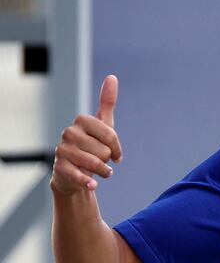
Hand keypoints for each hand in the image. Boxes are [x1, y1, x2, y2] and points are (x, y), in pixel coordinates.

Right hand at [51, 75, 123, 194]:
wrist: (75, 173)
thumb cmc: (91, 146)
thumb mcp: (102, 125)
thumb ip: (107, 102)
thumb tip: (112, 77)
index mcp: (81, 120)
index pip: (110, 135)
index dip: (116, 148)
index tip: (115, 153)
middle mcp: (69, 133)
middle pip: (104, 150)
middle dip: (107, 159)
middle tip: (100, 160)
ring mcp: (62, 150)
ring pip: (96, 163)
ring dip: (102, 171)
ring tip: (100, 172)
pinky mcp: (59, 167)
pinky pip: (80, 175)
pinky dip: (88, 182)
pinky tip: (93, 185)